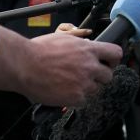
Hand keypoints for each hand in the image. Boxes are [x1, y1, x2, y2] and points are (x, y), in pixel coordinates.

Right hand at [0, 25, 121, 105]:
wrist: (24, 65)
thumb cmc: (38, 50)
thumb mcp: (62, 37)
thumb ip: (79, 42)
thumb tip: (86, 41)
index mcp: (88, 49)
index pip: (116, 53)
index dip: (113, 59)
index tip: (108, 62)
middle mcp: (90, 66)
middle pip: (109, 75)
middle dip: (100, 77)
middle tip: (87, 76)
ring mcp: (84, 83)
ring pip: (96, 90)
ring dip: (87, 88)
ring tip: (70, 84)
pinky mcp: (76, 98)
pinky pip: (83, 101)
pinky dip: (75, 99)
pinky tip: (64, 91)